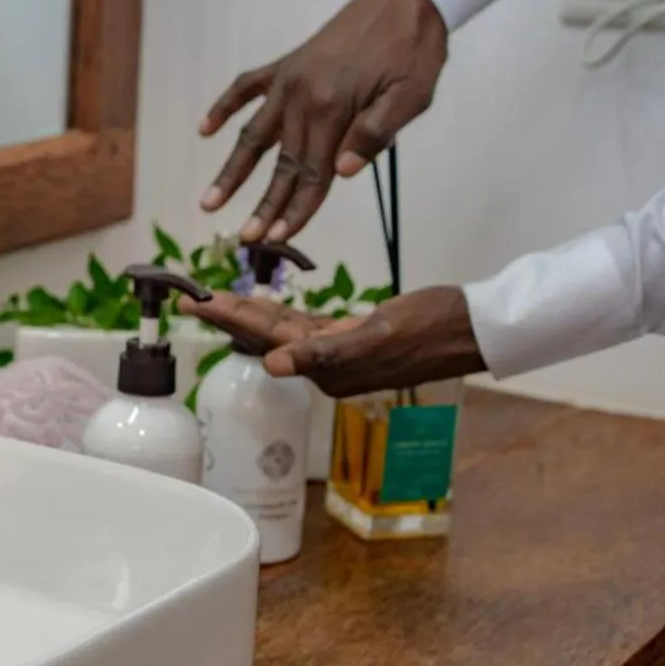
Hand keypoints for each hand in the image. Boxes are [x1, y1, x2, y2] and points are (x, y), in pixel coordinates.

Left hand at [179, 285, 484, 398]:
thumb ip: (323, 353)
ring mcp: (341, 352)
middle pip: (265, 336)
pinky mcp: (354, 338)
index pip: (265, 339)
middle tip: (191, 298)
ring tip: (217, 299)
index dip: (228, 318)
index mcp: (328, 367)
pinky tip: (267, 309)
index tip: (194, 302)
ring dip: (249, 315)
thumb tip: (272, 366)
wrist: (473, 327)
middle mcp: (328, 365)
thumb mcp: (377, 336)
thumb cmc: (431, 327)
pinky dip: (283, 316)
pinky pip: (307, 327)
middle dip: (228, 316)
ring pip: (282, 330)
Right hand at [198, 0, 447, 242]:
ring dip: (231, 171)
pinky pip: (245, 87)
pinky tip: (204, 129)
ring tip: (209, 202)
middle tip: (245, 240)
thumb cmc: (415, 50)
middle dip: (264, 205)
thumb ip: (375, 134)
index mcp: (333, 107)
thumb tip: (342, 171)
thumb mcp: (411, 96)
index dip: (296, 209)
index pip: (312, 172)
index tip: (278, 238)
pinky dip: (223, 107)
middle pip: (281, 163)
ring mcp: (288, 79)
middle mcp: (301, 96)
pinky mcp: (286, 64)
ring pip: (253, 134)